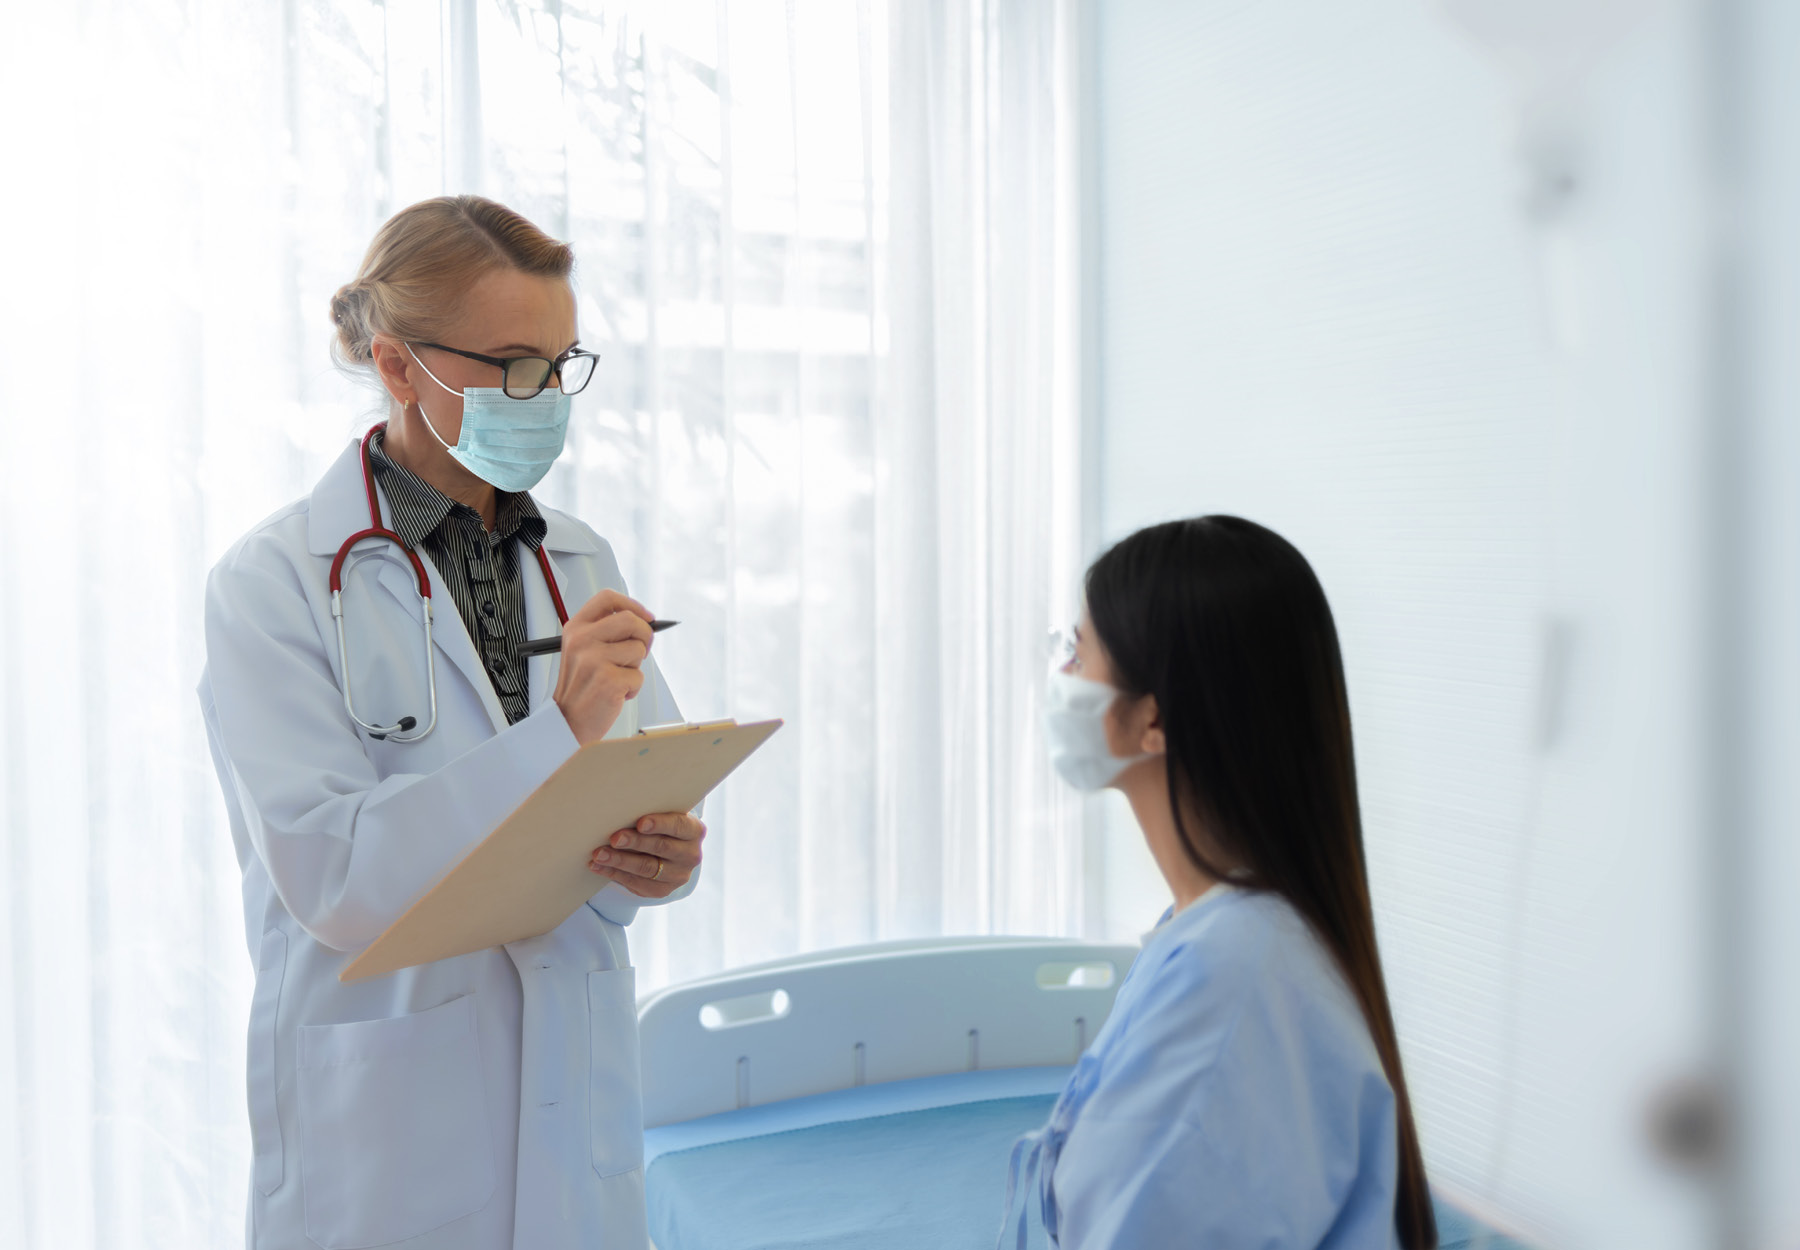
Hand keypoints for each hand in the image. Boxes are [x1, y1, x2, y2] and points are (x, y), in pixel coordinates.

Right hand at [553, 589, 654, 745]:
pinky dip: (633, 688)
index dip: (632, 605)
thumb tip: (646, 622)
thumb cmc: (582, 687)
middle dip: (645, 636)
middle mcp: (582, 640)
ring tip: (616, 678)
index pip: (607, 598)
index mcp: (576, 628)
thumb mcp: (583, 651)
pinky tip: (616, 693)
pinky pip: (639, 676)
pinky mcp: (608, 680)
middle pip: (631, 620)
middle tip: (641, 652)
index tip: (646, 617)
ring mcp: (594, 659)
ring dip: (635, 667)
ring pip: (638, 649)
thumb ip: (607, 633)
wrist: (567, 721)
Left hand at [588, 812, 706, 897]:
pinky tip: (599, 866)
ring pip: (646, 868)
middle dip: (635, 842)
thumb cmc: (661, 826)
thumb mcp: (664, 816)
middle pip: (661, 847)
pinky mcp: (662, 890)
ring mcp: (678, 875)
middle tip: (614, 838)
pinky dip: (614, 873)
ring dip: (620, 860)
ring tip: (600, 854)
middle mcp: (690, 855)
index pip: (678, 826)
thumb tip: (619, 811)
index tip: (641, 823)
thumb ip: (650, 815)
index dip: (660, 824)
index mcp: (694, 831)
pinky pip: (636, 883)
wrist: (669, 853)